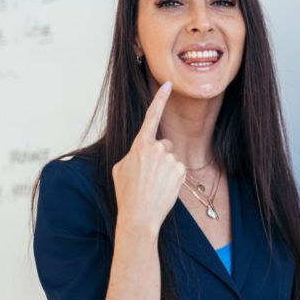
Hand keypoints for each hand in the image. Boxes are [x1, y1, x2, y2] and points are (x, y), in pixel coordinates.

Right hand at [111, 81, 184, 236]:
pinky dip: (173, 178)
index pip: (151, 116)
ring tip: (154, 185)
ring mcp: (169, 158)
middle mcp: (156, 148)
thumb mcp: (120, 169)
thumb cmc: (127, 193)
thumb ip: (133, 154)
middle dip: (160, 156)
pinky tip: (164, 189)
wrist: (138, 216)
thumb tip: (142, 151)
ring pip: (171, 158)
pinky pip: (178, 169)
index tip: (168, 84)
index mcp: (139, 145)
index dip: (160, 99)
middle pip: (164, 144)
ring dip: (166, 169)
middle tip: (149, 176)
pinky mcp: (179, 170)